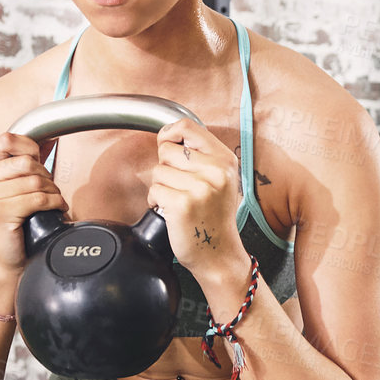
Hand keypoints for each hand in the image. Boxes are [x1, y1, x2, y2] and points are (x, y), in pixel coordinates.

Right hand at [0, 132, 67, 271]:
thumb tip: (50, 136)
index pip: (6, 140)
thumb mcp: (11, 185)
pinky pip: (38, 199)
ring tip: (53, 199)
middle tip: (49, 187)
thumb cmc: (11, 219)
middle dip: (44, 174)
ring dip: (52, 190)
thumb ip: (22, 161)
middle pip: (24, 162)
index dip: (29, 146)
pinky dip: (55, 202)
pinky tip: (57, 208)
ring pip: (34, 181)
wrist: (5, 257)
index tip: (39, 159)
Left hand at [148, 118, 247, 279]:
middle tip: (180, 185)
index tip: (167, 145)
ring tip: (177, 200)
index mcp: (225, 160)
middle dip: (166, 167)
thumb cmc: (214, 216)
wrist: (218, 253)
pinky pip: (154, 190)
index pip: (188, 126)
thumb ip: (201, 155)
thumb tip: (168, 136)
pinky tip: (170, 210)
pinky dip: (156, 201)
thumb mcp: (220, 179)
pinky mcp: (182, 204)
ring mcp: (200, 187)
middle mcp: (215, 171)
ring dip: (161, 186)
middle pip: (167, 150)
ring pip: (158, 171)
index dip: (170, 134)